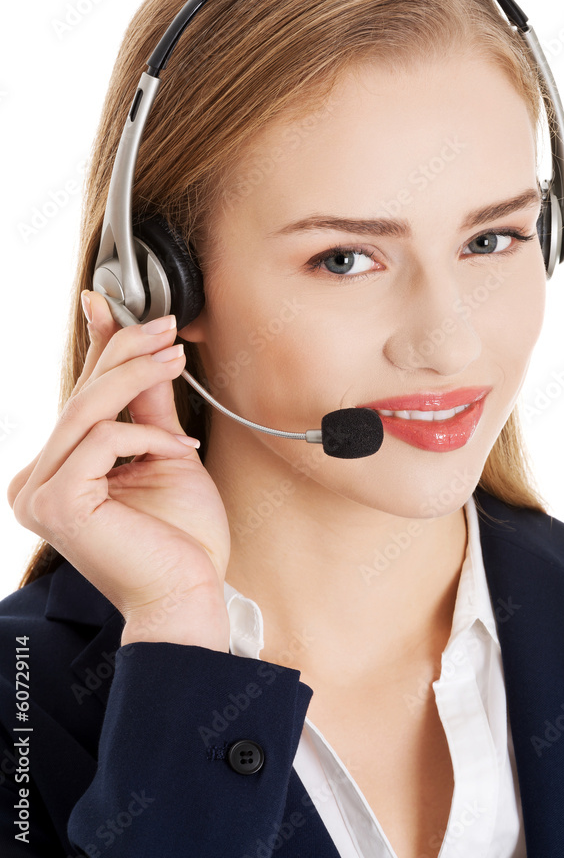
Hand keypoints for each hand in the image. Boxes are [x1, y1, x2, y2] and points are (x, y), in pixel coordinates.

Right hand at [7, 291, 230, 648]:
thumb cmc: (180, 538)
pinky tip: (180, 449)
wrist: (190, 595)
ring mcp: (40, 495)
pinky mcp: (58, 504)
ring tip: (176, 360)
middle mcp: (37, 484)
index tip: (112, 305)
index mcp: (57, 474)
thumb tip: (141, 350)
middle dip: (124, 353)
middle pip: (79, 399)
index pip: (77, 400)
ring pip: (86, 411)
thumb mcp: (163, 455)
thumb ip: (146, 406)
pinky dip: (147, 436)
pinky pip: (102, 441)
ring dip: (136, 376)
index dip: (97, 349)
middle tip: (166, 328)